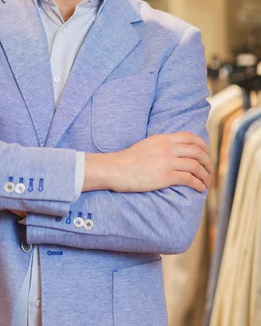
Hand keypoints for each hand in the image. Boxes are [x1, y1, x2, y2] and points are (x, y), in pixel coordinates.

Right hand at [84, 132, 211, 192]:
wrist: (115, 169)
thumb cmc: (128, 160)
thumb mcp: (147, 145)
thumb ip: (161, 145)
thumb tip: (174, 149)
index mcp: (163, 138)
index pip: (191, 137)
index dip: (202, 146)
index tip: (205, 154)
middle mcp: (168, 148)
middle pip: (197, 151)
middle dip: (207, 161)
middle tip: (209, 170)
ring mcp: (167, 162)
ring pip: (196, 166)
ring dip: (205, 175)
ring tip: (206, 182)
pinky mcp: (166, 176)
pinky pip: (189, 179)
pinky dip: (198, 184)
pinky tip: (200, 188)